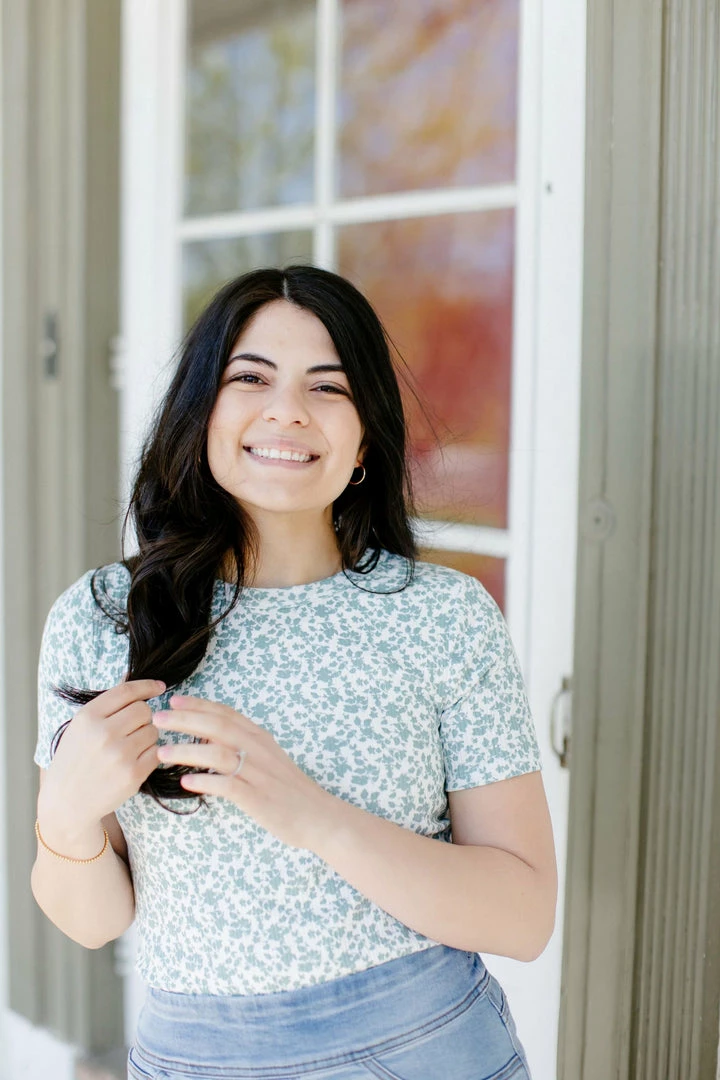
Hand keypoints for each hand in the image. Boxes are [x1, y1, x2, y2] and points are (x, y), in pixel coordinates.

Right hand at [38, 679, 164, 836]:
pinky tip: (134, 761)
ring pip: (153, 730)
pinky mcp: (132, 774)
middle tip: (132, 729)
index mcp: (88, 717)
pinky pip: (156, 752)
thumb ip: (107, 704)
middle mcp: (104, 733)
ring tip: (129, 748)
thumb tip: (133, 678)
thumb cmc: (76, 760)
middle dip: (143, 717)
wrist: (67, 801)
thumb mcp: (81, 727)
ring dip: (147, 736)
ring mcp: (119, 754)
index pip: (127, 691)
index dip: (147, 686)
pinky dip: (150, 755)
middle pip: (144, 710)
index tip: (159, 686)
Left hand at [152, 695, 336, 850]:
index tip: (174, 701)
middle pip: (217, 726)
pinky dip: (205, 781)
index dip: (198, 705)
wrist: (317, 815)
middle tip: (157, 719)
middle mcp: (257, 749)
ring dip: (187, 751)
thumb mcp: (265, 757)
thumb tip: (205, 732)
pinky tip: (186, 782)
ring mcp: (258, 772)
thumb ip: (239, 743)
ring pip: (218, 753)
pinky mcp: (257, 797)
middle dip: (184, 720)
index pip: (225, 713)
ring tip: (162, 752)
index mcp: (259, 737)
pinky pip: (227, 785)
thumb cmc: (287, 787)